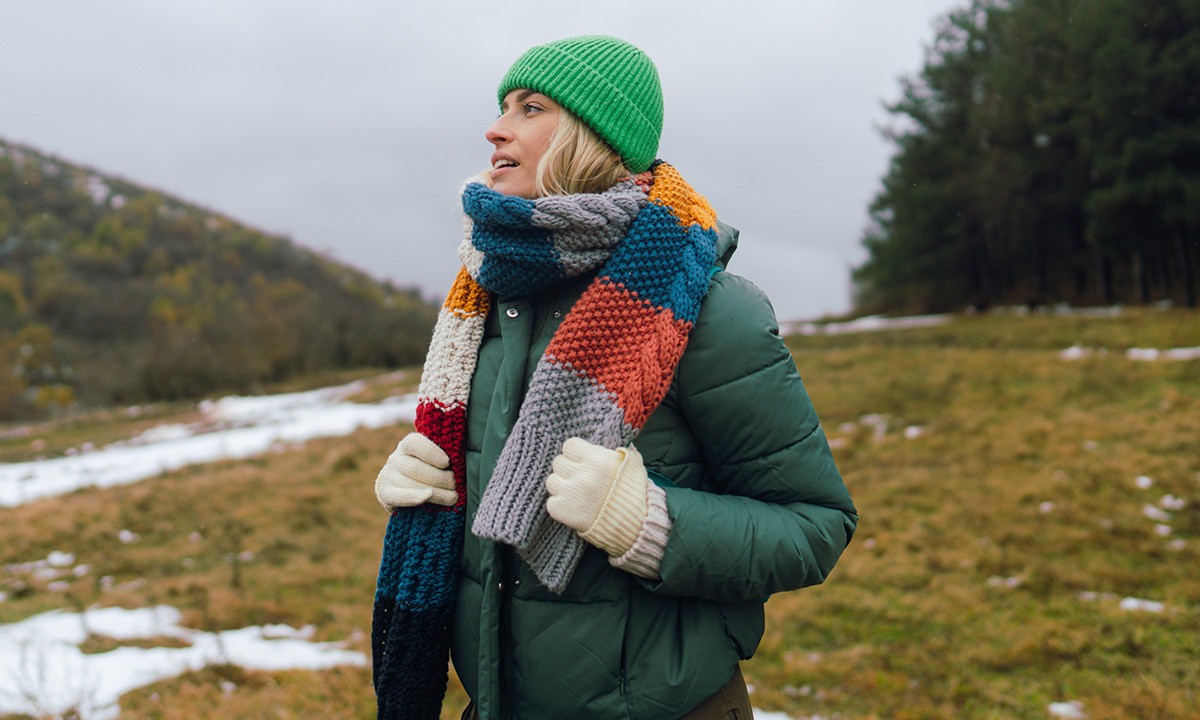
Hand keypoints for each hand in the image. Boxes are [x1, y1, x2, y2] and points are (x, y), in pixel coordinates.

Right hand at [374, 433, 456, 510]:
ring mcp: (389, 476)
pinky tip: (427, 497)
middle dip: (440, 478)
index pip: (416, 443)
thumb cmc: (429, 467)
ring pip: (413, 484)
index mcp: (408, 444)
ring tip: (453, 496)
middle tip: (454, 484)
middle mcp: (396, 458)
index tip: (447, 463)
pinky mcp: (386, 493)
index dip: (432, 453)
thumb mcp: (434, 456)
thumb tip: (459, 461)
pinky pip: (399, 497)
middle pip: (417, 468)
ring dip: (436, 492)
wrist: (405, 484)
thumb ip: (444, 455)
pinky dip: (414, 497)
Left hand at [545, 437, 648, 556]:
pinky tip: (575, 508)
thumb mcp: (633, 465)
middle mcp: (582, 474)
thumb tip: (614, 441)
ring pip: (552, 481)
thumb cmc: (634, 493)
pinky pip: (551, 502)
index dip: (575, 453)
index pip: (569, 446)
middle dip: (568, 470)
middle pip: (558, 462)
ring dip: (562, 487)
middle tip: (580, 479)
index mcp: (598, 459)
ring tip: (576, 494)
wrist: (636, 526)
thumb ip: (620, 451)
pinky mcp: (563, 511)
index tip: (581, 461)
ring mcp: (571, 493)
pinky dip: (560, 506)